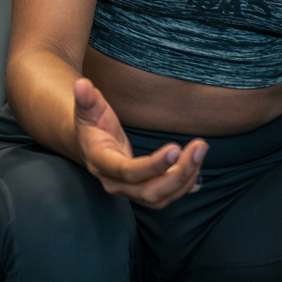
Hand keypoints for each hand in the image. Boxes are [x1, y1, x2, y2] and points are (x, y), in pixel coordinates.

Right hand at [73, 78, 207, 208]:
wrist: (89, 143)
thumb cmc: (91, 123)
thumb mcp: (88, 108)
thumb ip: (86, 98)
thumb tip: (82, 84)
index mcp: (101, 162)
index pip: (127, 172)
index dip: (152, 165)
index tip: (175, 149)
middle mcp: (114, 182)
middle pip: (149, 191)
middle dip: (178, 174)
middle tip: (199, 149)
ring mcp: (128, 191)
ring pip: (160, 197)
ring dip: (185, 179)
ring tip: (200, 152)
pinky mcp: (141, 191)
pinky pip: (166, 197)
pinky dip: (184, 186)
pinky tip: (197, 169)